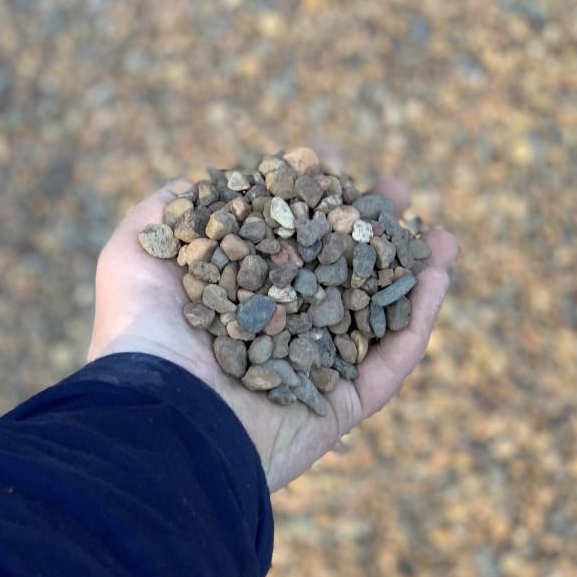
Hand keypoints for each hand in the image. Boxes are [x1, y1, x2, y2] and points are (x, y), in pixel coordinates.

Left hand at [88, 176, 456, 492]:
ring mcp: (313, 371)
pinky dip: (419, 322)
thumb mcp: (134, 252)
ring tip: (441, 233)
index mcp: (237, 296)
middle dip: (372, 229)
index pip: (286, 240)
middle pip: (339, 273)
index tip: (333, 161)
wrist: (158, 415)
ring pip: (375, 317)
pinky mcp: (340, 409)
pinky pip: (391, 365)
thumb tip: (209, 180)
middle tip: (399, 189)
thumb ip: (170, 210)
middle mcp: (278, 330)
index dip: (311, 200)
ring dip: (413, 274)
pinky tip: (439, 276)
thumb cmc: (143, 331)